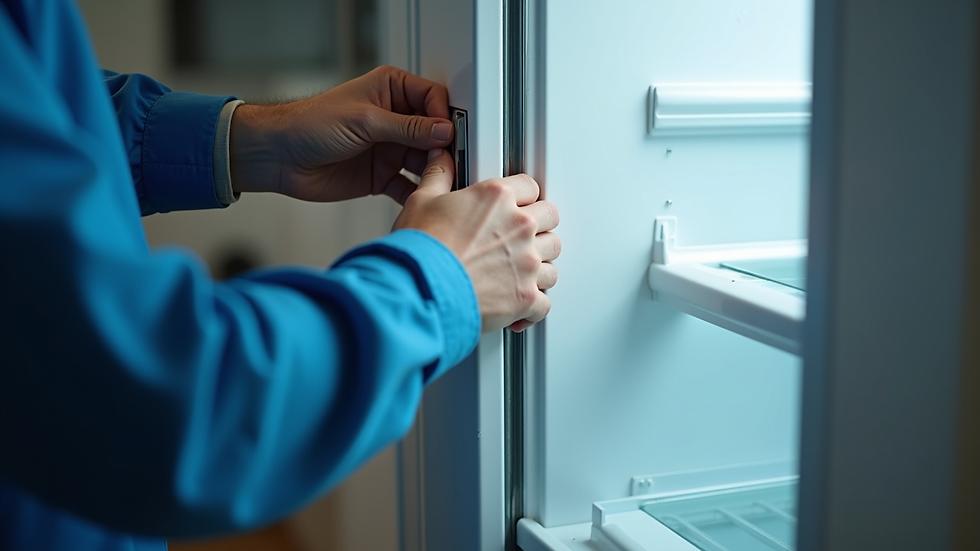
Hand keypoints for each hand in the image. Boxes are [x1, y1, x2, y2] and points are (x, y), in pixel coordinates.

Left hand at [229, 66, 453, 203]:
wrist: (278, 157)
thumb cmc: (309, 125)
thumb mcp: (364, 121)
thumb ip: (407, 128)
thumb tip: (443, 130)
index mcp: (391, 90)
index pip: (433, 98)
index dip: (444, 117)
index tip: (450, 135)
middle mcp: (395, 118)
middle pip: (435, 133)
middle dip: (444, 148)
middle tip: (451, 164)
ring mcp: (390, 148)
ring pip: (426, 161)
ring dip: (435, 173)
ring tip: (441, 184)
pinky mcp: (382, 176)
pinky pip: (409, 185)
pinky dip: (418, 194)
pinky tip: (424, 200)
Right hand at [393, 149, 560, 332]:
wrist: (418, 291)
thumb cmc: (420, 251)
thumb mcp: (421, 202)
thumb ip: (438, 177)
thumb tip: (440, 160)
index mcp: (497, 198)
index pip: (530, 186)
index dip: (522, 196)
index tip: (515, 205)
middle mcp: (518, 227)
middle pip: (550, 219)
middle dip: (539, 227)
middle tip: (521, 237)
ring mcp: (526, 263)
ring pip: (552, 262)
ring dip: (538, 267)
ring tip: (519, 273)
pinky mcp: (525, 297)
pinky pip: (544, 303)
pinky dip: (533, 307)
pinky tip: (519, 306)